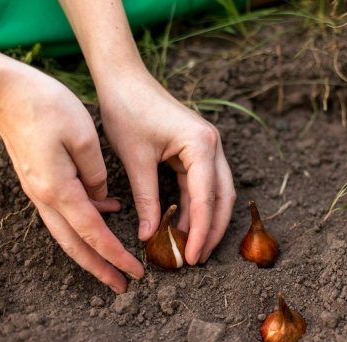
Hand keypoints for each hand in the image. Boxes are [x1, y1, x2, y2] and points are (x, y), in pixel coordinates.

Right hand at [0, 65, 144, 292]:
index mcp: (59, 189)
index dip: (115, 256)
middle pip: (75, 245)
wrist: (5, 91)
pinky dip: (85, 221)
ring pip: (67, 233)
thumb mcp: (84, 137)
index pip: (93, 234)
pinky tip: (107, 211)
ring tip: (115, 263)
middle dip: (100, 269)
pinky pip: (64, 211)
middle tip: (123, 287)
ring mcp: (39, 190)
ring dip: (91, 251)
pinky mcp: (39, 181)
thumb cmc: (47, 106)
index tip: (136, 273)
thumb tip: (103, 198)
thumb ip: (97, 174)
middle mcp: (45, 197)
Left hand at [97, 72, 235, 264]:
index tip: (193, 257)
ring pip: (217, 192)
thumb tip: (150, 236)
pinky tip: (184, 225)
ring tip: (192, 247)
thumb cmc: (127, 111)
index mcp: (201, 145)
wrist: (123, 79)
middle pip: (223, 197)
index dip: (201, 231)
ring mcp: (207, 147)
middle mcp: (212, 145)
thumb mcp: (135, 160)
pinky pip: (202, 184)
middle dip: (213, 230)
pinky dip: (195, 206)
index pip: (206, 198)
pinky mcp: (197, 149)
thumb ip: (147, 199)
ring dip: (206, 220)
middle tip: (198, 258)